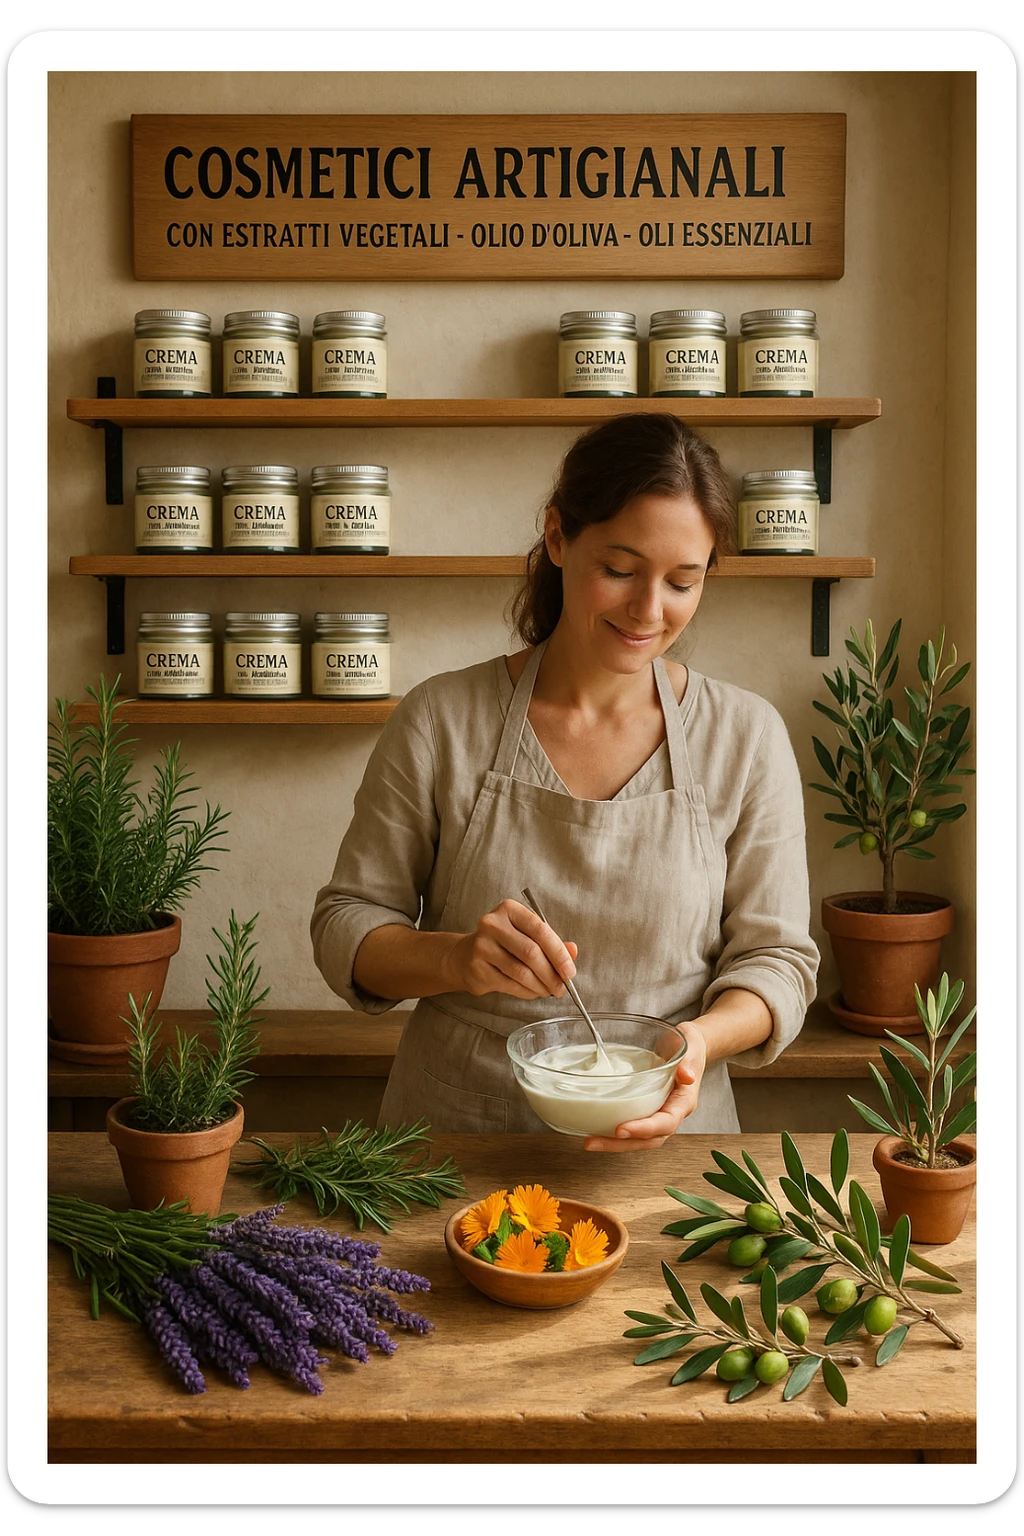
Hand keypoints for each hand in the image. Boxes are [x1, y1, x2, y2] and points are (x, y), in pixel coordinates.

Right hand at [444, 898, 577, 1000]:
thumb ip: (551, 942)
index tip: (570, 971)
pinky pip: (510, 984)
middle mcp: (493, 924)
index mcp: (509, 909)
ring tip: (549, 991)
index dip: (558, 953)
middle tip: (562, 987)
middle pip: (531, 952)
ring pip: (521, 971)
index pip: (540, 930)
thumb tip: (573, 951)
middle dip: (552, 974)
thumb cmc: (503, 944)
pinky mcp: (477, 968)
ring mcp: (482, 946)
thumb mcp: (526, 936)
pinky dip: (527, 992)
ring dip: (541, 986)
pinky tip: (534, 992)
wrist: (463, 956)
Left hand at [582, 1019, 707, 1151]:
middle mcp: (671, 1113)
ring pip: (639, 1138)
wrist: (689, 1046)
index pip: (666, 1123)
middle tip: (593, 1142)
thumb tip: (686, 1076)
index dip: (644, 1129)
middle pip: (648, 1139)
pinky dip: (614, 1131)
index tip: (620, 1130)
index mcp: (684, 1102)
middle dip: (621, 1144)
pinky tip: (594, 1129)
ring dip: (614, 1143)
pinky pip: (632, 1125)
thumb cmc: (690, 1047)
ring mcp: (659, 1113)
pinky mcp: (647, 1109)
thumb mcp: (691, 1048)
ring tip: (590, 1141)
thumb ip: (688, 1062)